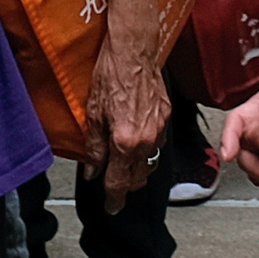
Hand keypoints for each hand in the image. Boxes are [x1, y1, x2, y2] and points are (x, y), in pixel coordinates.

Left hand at [87, 32, 174, 200]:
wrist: (134, 49)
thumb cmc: (111, 74)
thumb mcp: (93, 113)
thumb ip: (93, 146)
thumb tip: (92, 170)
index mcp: (126, 141)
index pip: (119, 182)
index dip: (114, 198)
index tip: (111, 208)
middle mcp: (146, 139)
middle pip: (139, 177)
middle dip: (126, 185)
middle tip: (113, 186)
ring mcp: (160, 128)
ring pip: (151, 162)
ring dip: (138, 169)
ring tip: (124, 166)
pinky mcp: (167, 116)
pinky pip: (158, 143)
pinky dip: (146, 149)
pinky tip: (136, 141)